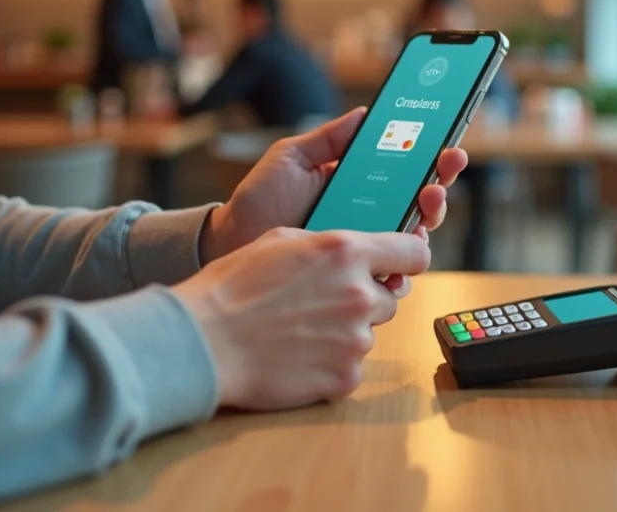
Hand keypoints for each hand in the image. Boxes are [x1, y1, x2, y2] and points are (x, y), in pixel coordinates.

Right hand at [174, 227, 429, 409]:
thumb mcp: (281, 240)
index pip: (414, 255)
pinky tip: (297, 356)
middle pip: (388, 298)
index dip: (407, 260)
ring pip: (367, 332)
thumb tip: (358, 251)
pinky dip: (331, 363)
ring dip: (344, 332)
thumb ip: (330, 244)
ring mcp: (356, 339)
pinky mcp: (345, 377)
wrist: (203, 343)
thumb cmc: (232, 288)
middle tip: (320, 303)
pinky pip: (352, 366)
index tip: (398, 267)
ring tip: (299, 331)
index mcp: (347, 252)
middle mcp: (360, 294)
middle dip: (363, 299)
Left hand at [200, 107, 467, 293]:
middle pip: (422, 200)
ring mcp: (365, 246)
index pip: (407, 168)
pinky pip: (392, 271)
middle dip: (440, 183)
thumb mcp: (290, 158)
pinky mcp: (356, 276)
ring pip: (415, 237)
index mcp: (361, 183)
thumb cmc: (259, 201)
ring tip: (426, 201)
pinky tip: (402, 249)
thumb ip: (327, 138)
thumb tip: (365, 113)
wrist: (231, 244)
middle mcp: (370, 214)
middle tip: (441, 173)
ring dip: (430, 218)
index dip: (433, 156)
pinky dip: (403, 263)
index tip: (448, 145)